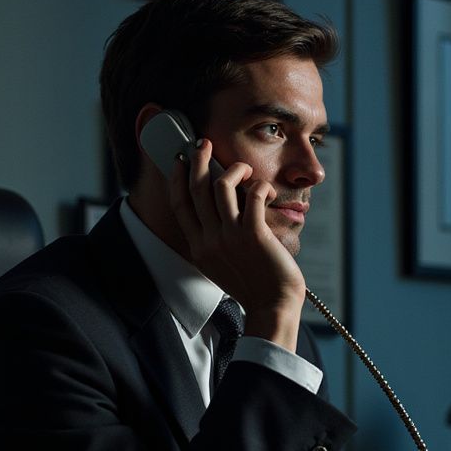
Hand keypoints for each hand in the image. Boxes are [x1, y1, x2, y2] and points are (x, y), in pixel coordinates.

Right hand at [169, 139, 304, 349]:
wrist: (272, 307)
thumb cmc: (253, 285)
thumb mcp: (220, 264)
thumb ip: (213, 240)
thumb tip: (217, 211)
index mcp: (198, 247)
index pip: (179, 204)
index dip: (178, 177)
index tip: (181, 159)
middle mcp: (209, 240)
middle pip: (196, 188)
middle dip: (199, 159)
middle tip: (205, 144)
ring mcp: (230, 237)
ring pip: (221, 186)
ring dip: (234, 169)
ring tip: (246, 169)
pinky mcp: (254, 235)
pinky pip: (253, 195)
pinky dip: (260, 186)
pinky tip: (268, 190)